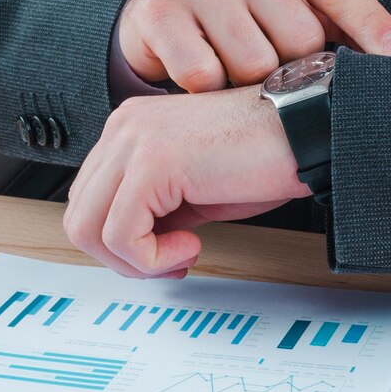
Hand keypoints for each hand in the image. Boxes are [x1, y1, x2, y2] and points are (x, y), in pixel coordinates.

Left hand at [63, 87, 310, 277]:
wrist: (311, 131)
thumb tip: (134, 249)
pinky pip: (122, 234)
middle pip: (79, 216)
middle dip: (122, 257)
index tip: (166, 254)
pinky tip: (192, 244)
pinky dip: (152, 257)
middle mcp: (124, 128)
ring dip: (136, 261)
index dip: (121, 242)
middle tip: (171, 263)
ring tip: (182, 255)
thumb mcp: (196, 190)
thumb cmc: (267, 156)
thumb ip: (157, 210)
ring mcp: (134, 141)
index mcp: (130, 129)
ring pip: (89, 228)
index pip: (88, 200)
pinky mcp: (153, 163)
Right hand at [118, 0, 390, 91]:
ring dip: (247, 82)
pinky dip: (207, 91)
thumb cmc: (241, 7)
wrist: (157, 5)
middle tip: (271, 61)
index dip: (371, 26)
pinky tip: (203, 71)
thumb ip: (338, 17)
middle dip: (291, 64)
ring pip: (253, 64)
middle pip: (299, 39)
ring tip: (233, 65)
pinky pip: (205, 77)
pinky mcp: (159, 13)